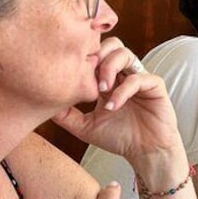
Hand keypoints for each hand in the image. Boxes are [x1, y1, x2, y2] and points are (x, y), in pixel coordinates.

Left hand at [52, 37, 181, 164]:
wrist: (145, 153)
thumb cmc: (119, 139)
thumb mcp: (84, 127)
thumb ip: (65, 115)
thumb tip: (42, 105)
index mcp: (109, 79)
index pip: (97, 54)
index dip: (84, 58)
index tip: (72, 75)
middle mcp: (124, 74)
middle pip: (112, 45)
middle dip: (97, 56)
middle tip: (88, 78)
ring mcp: (140, 78)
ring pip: (126, 54)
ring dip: (109, 69)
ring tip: (101, 91)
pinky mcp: (155, 86)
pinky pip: (139, 77)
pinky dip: (123, 90)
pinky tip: (113, 106)